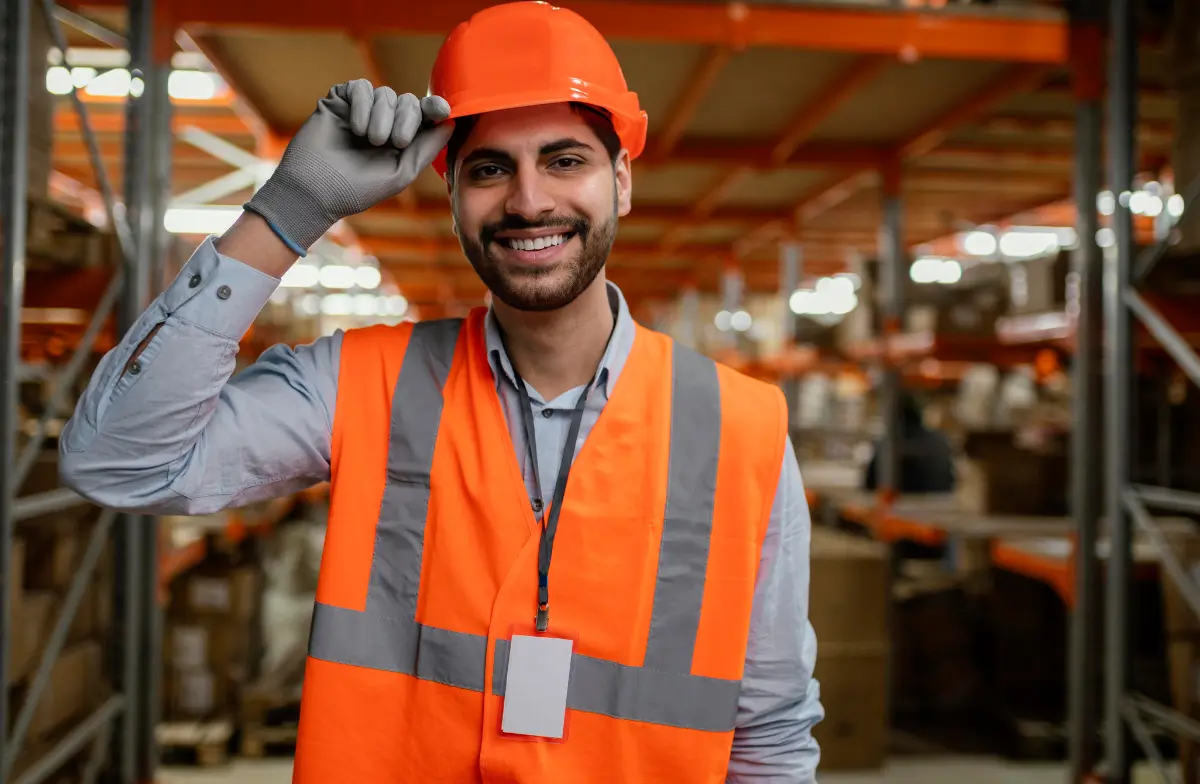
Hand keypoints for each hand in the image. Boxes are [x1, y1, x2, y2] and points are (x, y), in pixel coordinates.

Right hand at [245, 79, 452, 252]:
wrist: (315, 191)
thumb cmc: (357, 189)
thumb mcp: (401, 173)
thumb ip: (426, 149)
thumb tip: (450, 123)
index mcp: (399, 140)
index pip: (423, 116)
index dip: (435, 108)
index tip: (442, 110)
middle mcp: (382, 122)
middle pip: (408, 101)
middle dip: (407, 119)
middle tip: (394, 141)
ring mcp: (359, 110)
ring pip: (385, 93)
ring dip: (382, 117)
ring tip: (370, 140)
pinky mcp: (339, 100)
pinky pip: (361, 87)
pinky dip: (363, 105)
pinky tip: (356, 128)